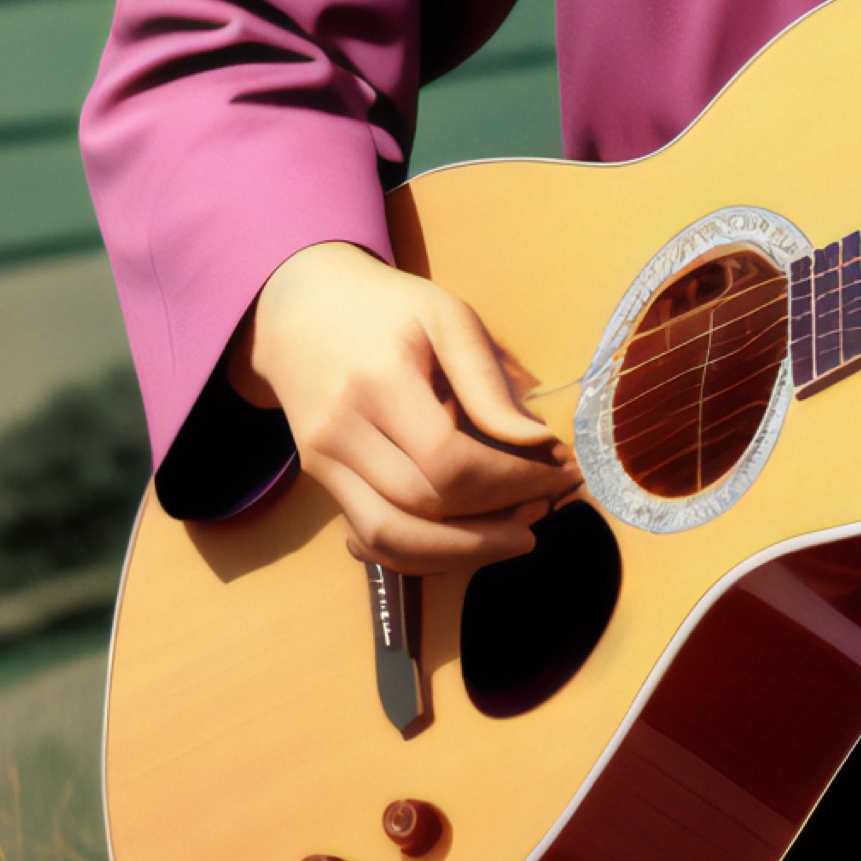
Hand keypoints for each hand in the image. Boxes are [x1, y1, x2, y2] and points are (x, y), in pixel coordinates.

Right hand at [228, 241, 577, 574]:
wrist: (297, 308)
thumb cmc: (385, 307)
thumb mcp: (445, 316)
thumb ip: (486, 379)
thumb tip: (535, 440)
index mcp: (379, 381)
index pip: (451, 461)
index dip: (514, 477)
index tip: (563, 468)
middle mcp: (342, 432)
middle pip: (424, 506)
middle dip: (498, 516)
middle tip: (549, 500)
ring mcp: (323, 465)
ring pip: (391, 540)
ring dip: (462, 551)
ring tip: (518, 534)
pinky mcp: (321, 482)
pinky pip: (369, 539)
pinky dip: (422, 553)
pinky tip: (466, 540)